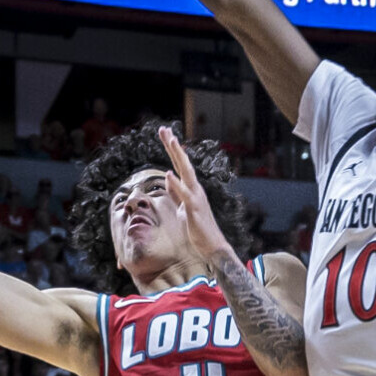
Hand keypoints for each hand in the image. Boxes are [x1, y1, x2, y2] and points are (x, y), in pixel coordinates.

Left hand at [158, 127, 230, 260]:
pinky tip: (168, 174)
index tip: (164, 134)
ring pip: (186, 172)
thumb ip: (176, 193)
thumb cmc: (198, 228)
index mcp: (191, 188)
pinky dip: (177, 184)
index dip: (172, 149)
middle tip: (164, 129)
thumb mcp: (182, 207)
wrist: (211, 246)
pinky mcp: (194, 209)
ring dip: (178, 156)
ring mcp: (196, 197)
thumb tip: (168, 178)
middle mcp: (195, 188)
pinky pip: (184, 194)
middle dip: (172, 146)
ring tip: (171, 140)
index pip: (179, 164)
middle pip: (182, 162)